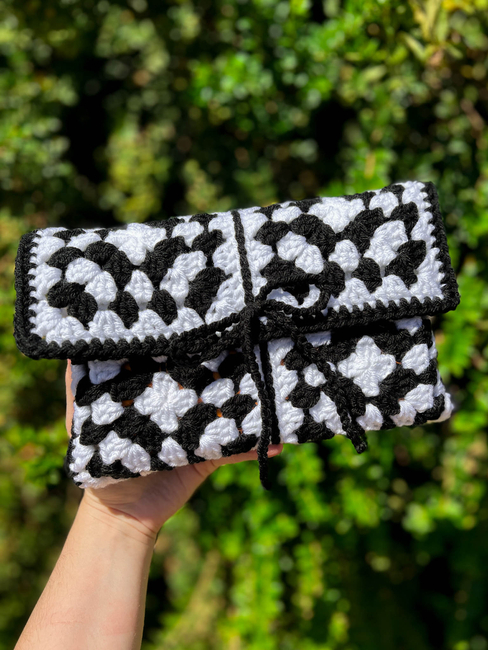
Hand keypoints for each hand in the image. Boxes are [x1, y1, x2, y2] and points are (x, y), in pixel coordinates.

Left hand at [66, 361, 282, 541]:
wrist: (120, 512)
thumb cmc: (98, 459)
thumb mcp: (82, 417)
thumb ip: (78, 384)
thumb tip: (71, 342)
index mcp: (154, 389)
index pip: (176, 358)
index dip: (190, 341)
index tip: (208, 316)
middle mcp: (180, 404)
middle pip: (208, 379)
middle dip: (229, 364)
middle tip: (250, 342)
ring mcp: (198, 428)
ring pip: (229, 410)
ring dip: (252, 401)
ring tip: (272, 381)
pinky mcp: (210, 454)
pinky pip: (238, 447)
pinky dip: (258, 444)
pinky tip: (281, 441)